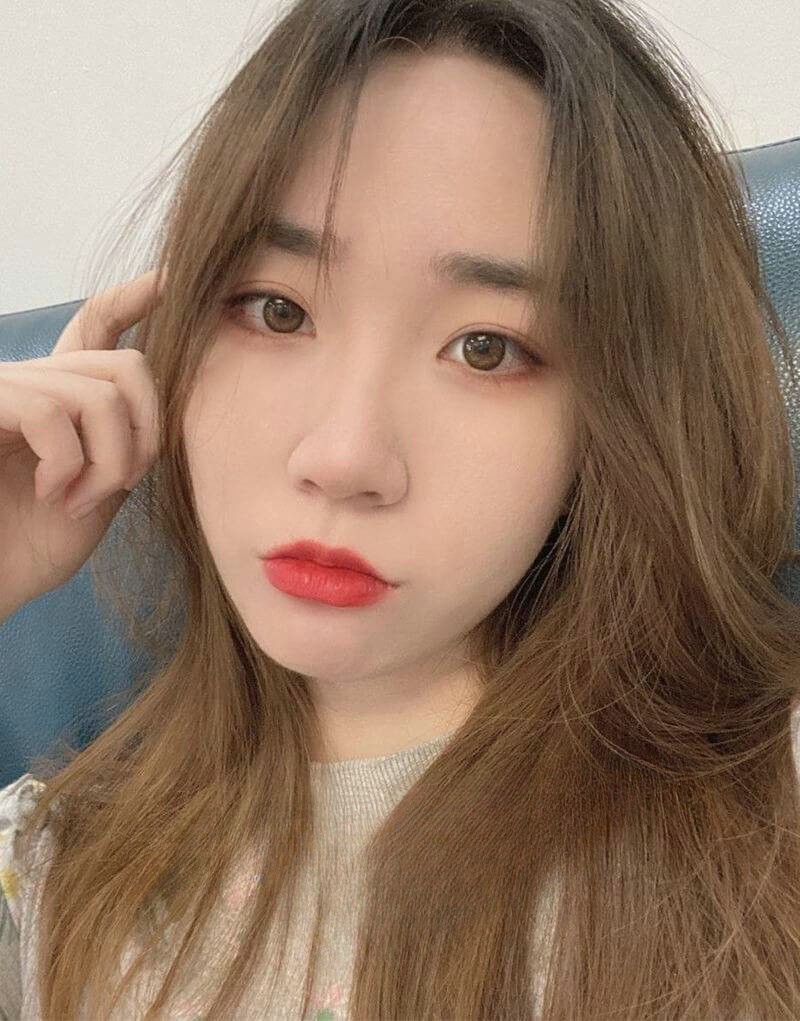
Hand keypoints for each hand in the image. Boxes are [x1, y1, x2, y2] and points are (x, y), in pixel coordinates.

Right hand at [0, 270, 163, 617]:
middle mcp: (34, 381)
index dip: (134, 300)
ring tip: (76, 501)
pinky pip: (53, 413)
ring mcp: (7, 389)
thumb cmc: (24, 549)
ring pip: (100, 395)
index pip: (99, 328)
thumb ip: (125, 448)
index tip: (169, 280)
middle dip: (146, 432)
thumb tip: (164, 419)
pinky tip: (49, 493)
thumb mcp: (94, 495)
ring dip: (107, 461)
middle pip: (128, 367)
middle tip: (119, 486)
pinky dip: (67, 464)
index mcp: (63, 399)